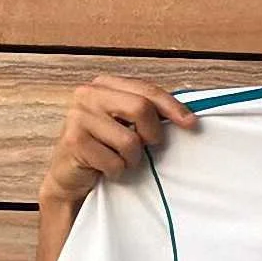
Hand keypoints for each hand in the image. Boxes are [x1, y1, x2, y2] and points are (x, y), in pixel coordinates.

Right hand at [41, 74, 197, 204]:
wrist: (70, 176)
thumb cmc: (104, 147)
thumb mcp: (127, 123)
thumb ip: (148, 112)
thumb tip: (188, 116)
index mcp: (105, 84)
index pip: (147, 90)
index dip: (172, 107)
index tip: (191, 123)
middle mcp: (88, 94)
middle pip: (141, 108)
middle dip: (152, 134)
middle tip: (148, 146)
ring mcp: (78, 116)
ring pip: (130, 140)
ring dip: (132, 159)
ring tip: (120, 159)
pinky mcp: (73, 141)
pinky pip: (114, 162)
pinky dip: (117, 171)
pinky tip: (105, 169)